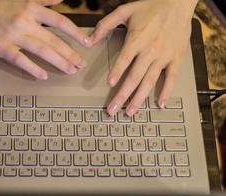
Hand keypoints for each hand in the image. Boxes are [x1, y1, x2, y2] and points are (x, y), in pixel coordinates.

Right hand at [0, 0, 90, 79]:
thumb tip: (60, 0)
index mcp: (31, 8)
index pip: (60, 22)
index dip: (75, 33)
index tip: (87, 43)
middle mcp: (25, 21)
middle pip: (54, 40)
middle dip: (71, 53)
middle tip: (81, 63)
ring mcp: (13, 35)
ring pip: (41, 51)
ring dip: (59, 62)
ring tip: (70, 70)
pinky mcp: (1, 47)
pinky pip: (20, 60)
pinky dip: (33, 68)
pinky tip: (43, 76)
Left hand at [89, 0, 197, 115]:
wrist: (178, 3)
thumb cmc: (151, 7)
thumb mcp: (125, 10)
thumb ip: (105, 24)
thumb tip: (90, 39)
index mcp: (137, 39)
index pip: (125, 59)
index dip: (117, 72)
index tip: (110, 84)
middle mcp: (150, 50)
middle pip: (135, 77)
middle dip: (123, 95)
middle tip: (113, 109)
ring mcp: (164, 56)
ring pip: (150, 81)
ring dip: (140, 98)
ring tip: (130, 112)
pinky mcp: (176, 59)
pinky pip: (172, 78)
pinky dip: (167, 91)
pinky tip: (160, 103)